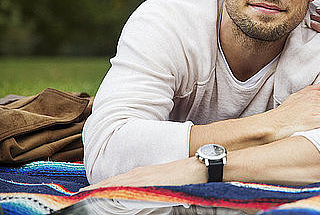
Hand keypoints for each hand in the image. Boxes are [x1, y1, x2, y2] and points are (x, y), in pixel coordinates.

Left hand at [80, 157, 204, 189]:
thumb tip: (150, 198)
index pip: (116, 182)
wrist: (197, 167)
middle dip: (95, 189)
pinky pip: (123, 186)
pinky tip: (101, 192)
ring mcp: (141, 177)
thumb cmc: (184, 178)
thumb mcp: (165, 185)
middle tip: (78, 195)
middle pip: (111, 182)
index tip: (87, 193)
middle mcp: (138, 174)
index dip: (101, 188)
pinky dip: (110, 189)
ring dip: (98, 189)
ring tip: (82, 195)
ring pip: (114, 184)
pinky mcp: (145, 181)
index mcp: (141, 175)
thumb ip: (153, 191)